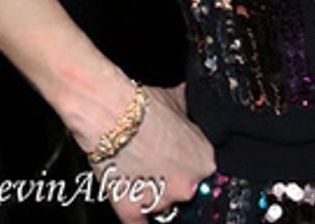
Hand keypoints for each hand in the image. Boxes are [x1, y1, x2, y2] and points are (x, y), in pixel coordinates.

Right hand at [89, 85, 214, 223]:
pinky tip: (136, 209)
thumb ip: (190, 118)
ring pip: (160, 202)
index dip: (186, 162)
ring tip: (137, 167)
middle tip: (156, 159)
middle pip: (184, 188)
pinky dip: (138, 218)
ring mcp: (161, 200)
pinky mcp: (133, 211)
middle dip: (171, 176)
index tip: (176, 156)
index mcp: (204, 160)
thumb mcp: (179, 102)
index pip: (202, 168)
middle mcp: (187, 184)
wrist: (110, 112)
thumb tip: (189, 111)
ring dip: (152, 190)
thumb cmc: (142, 107)